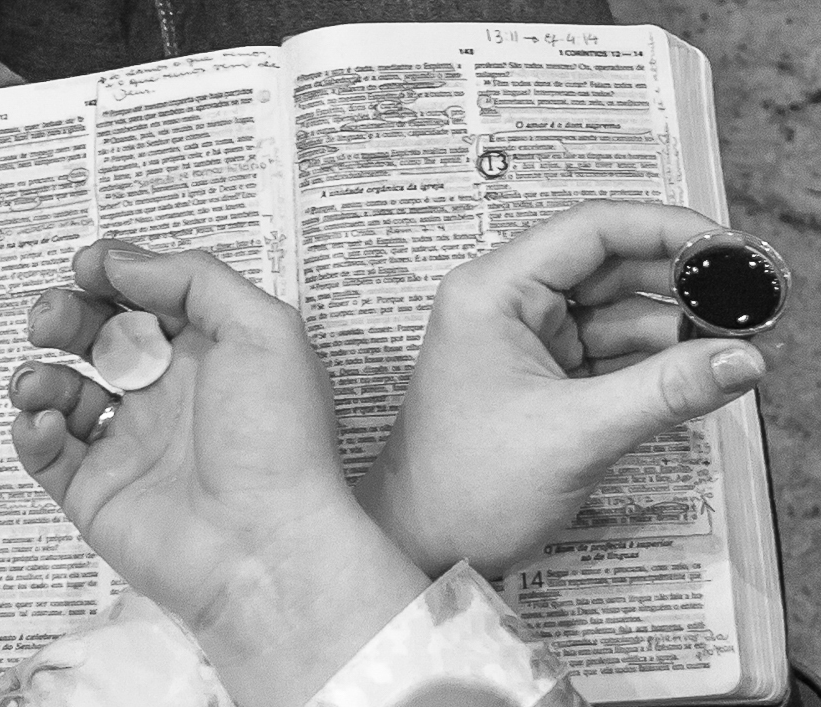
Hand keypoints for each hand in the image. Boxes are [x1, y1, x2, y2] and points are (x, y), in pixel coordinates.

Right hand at [8, 241, 427, 705]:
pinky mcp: (96, 492)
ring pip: (64, 392)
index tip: (87, 267)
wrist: (266, 545)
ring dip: (38, 374)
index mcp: (209, 353)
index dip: (113, 276)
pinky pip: (48, 453)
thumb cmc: (275, 433)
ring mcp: (130, 443)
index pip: (148, 300)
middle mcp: (168, 394)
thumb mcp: (262, 330)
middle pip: (99, 338)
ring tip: (41, 382)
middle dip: (66, 316)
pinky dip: (33, 430)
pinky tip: (52, 424)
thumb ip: (195, 280)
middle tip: (50, 318)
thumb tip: (118, 260)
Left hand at [356, 201, 767, 577]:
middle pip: (608, 267)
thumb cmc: (472, 486)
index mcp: (494, 290)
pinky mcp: (540, 378)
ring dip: (673, 329)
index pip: (591, 231)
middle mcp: (506, 303)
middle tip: (753, 304)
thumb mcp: (575, 434)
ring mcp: (524, 341)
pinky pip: (606, 353)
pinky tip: (699, 370)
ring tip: (738, 344)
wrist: (423, 545)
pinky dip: (651, 362)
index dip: (668, 230)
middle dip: (680, 285)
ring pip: (613, 312)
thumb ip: (665, 391)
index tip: (735, 252)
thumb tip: (747, 358)